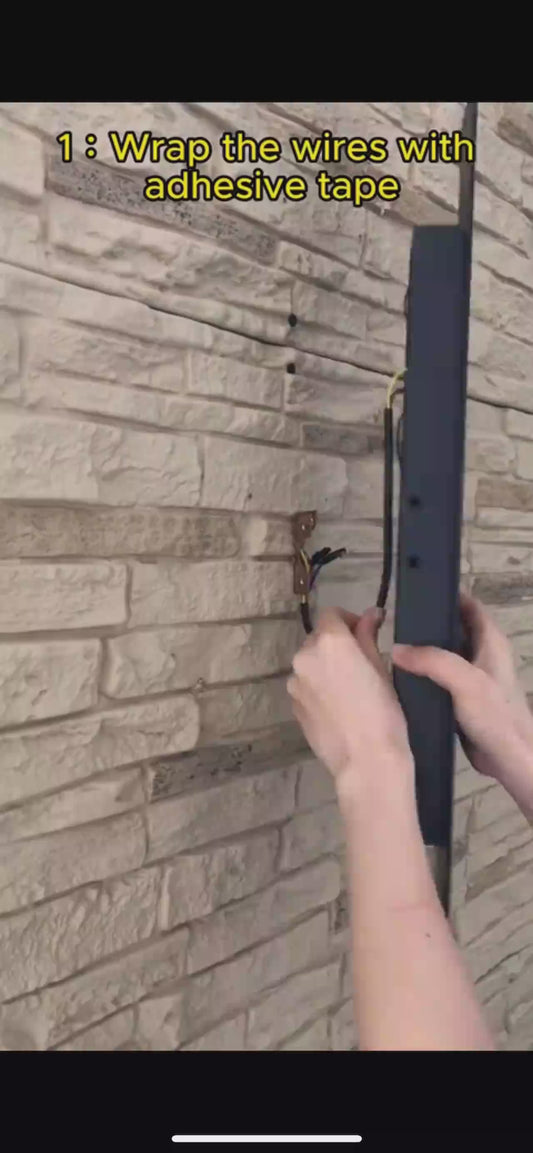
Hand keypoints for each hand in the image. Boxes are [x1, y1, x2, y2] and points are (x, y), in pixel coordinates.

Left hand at [288, 606, 414, 798]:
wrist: (365, 760)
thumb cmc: (382, 712)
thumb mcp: (381, 669)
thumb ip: (368, 636)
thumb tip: (370, 614)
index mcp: (329, 642)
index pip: (331, 614)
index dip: (348, 619)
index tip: (364, 633)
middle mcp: (304, 657)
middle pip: (318, 638)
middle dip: (337, 644)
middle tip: (361, 664)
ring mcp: (295, 683)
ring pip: (310, 664)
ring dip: (326, 667)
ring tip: (349, 690)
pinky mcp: (293, 705)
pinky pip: (306, 686)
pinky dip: (318, 688)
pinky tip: (338, 707)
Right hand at [392, 592, 532, 810]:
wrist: (508, 758)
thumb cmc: (495, 715)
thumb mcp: (464, 681)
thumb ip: (432, 661)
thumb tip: (396, 649)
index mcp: (491, 641)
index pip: (468, 605)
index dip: (446, 595)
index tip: (417, 591)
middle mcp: (482, 653)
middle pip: (453, 628)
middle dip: (428, 623)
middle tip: (396, 620)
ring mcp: (472, 676)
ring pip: (445, 653)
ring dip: (424, 649)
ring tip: (393, 644)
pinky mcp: (462, 696)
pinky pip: (440, 677)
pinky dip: (424, 673)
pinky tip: (403, 676)